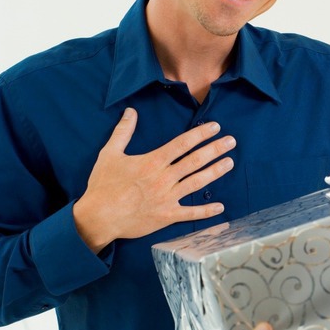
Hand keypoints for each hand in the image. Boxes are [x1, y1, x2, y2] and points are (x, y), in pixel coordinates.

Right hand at [73, 108, 235, 252]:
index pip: (182, 143)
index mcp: (152, 162)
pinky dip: (206, 211)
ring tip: (230, 163)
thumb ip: (123, 132)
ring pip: (197, 182)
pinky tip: (221, 207)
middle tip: (232, 141)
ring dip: (215, 172)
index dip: (200, 134)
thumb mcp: (109, 154)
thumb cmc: (103, 185)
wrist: (97, 217)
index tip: (215, 127)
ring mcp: (167, 197)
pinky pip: (190, 213)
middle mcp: (164, 178)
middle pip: (195, 160)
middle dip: (215, 149)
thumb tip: (130, 111)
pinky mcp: (166, 216)